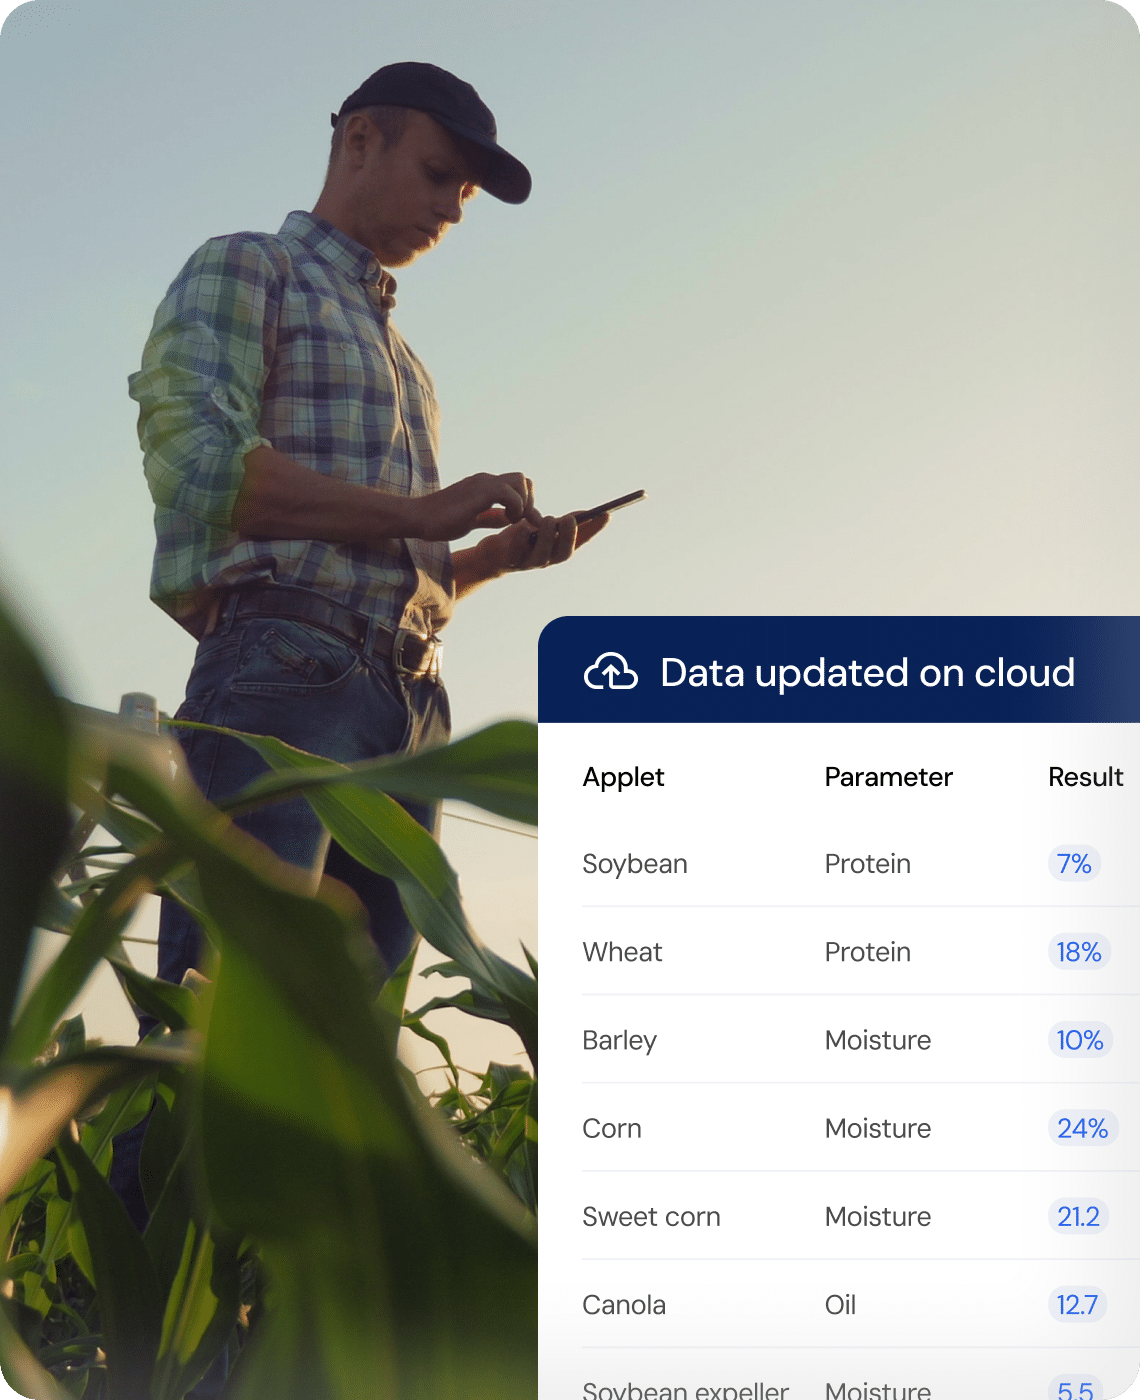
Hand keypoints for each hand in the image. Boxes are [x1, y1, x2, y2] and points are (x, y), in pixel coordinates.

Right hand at [403, 472, 540, 541]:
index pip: (516, 484)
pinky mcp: (479, 491)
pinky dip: (515, 507)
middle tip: (519, 521)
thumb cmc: (439, 521)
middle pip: (522, 479)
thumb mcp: (472, 520)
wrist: (418, 518)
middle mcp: (485, 480)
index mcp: (484, 486)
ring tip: (512, 520)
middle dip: (529, 501)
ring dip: (523, 503)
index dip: (525, 502)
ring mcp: (482, 483)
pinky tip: (506, 520)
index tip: (521, 521)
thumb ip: (490, 518)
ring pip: (520, 481)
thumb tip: (508, 519)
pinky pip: (510, 493)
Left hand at [478, 510, 609, 574]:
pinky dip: (520, 540)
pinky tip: (523, 526)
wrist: (493, 554)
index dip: (594, 530)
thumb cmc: (522, 539)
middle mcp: (546, 560)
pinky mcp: (509, 561)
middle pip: (563, 553)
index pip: (581, 541)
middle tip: (569, 518)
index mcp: (557, 550)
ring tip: (547, 519)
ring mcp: (528, 563)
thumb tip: (586, 514)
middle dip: (569, 536)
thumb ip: (561, 523)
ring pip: (542, 556)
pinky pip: (516, 555)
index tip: (606, 514)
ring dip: (547, 537)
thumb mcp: (544, 528)